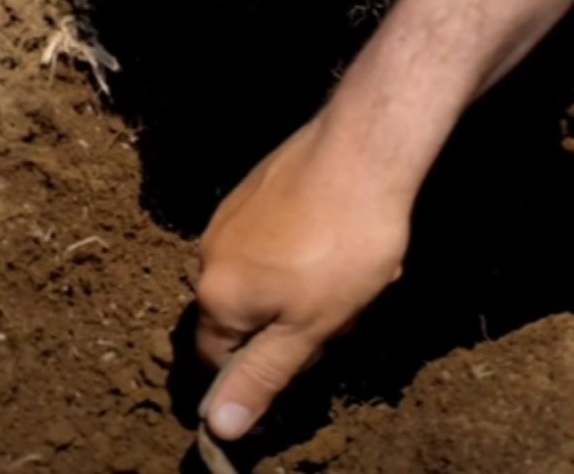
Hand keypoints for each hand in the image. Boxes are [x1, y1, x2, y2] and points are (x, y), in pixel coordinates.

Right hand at [195, 116, 409, 439]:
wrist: (364, 150)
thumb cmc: (345, 244)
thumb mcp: (312, 328)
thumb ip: (263, 376)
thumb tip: (219, 424)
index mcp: (217, 295)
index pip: (220, 360)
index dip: (265, 368)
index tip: (311, 353)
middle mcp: (209, 254)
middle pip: (243, 315)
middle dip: (289, 321)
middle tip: (341, 308)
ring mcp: (230, 215)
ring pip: (261, 275)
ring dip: (299, 285)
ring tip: (348, 269)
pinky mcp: (255, 186)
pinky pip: (271, 236)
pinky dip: (302, 247)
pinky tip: (341, 236)